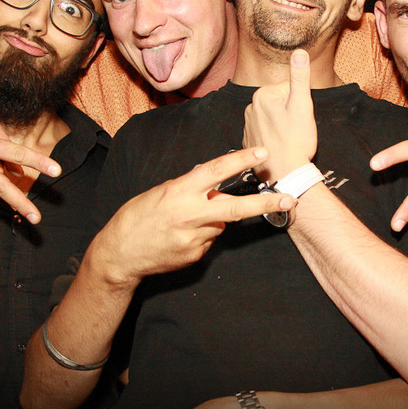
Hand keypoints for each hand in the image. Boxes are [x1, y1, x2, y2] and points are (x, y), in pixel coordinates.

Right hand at [94, 148, 295, 283]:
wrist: (119, 255)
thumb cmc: (136, 218)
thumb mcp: (160, 193)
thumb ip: (189, 188)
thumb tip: (213, 182)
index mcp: (178, 193)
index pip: (215, 172)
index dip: (239, 161)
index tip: (261, 153)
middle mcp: (189, 215)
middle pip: (234, 208)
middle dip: (264, 204)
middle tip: (288, 199)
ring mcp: (194, 239)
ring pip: (220, 224)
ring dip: (212, 220)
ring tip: (184, 223)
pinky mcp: (195, 255)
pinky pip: (209, 240)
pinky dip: (202, 235)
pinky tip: (181, 237)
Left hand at [243, 48, 316, 183]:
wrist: (285, 173)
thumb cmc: (296, 140)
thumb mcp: (302, 105)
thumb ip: (300, 77)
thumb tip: (300, 51)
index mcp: (262, 94)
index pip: (289, 90)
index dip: (300, 104)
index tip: (300, 119)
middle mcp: (250, 107)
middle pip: (280, 103)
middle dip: (291, 114)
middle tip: (296, 130)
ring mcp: (248, 125)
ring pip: (274, 118)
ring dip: (283, 126)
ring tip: (289, 139)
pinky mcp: (249, 141)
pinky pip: (266, 132)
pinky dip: (274, 138)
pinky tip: (280, 147)